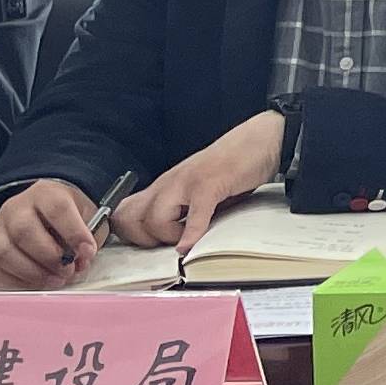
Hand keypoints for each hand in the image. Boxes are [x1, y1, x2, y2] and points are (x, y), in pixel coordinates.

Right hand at [0, 179, 105, 290]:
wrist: (41, 212)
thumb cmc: (66, 216)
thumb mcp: (86, 215)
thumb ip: (89, 236)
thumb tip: (81, 262)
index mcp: (45, 193)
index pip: (57, 208)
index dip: (74, 232)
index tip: (88, 251)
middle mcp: (16, 208)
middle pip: (24, 232)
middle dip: (49, 257)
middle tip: (68, 270)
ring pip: (5, 253)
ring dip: (33, 273)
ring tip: (55, 279)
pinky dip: (17, 282)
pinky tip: (36, 283)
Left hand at [113, 113, 283, 252]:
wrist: (262, 139)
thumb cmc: (233, 165)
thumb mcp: (198, 189)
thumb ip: (183, 208)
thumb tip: (174, 238)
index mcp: (164, 186)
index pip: (124, 213)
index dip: (131, 235)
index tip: (151, 244)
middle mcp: (168, 183)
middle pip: (129, 219)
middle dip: (144, 240)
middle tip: (167, 244)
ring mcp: (188, 182)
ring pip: (154, 220)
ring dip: (169, 238)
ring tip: (187, 239)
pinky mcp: (211, 184)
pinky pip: (194, 216)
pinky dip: (191, 236)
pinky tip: (193, 245)